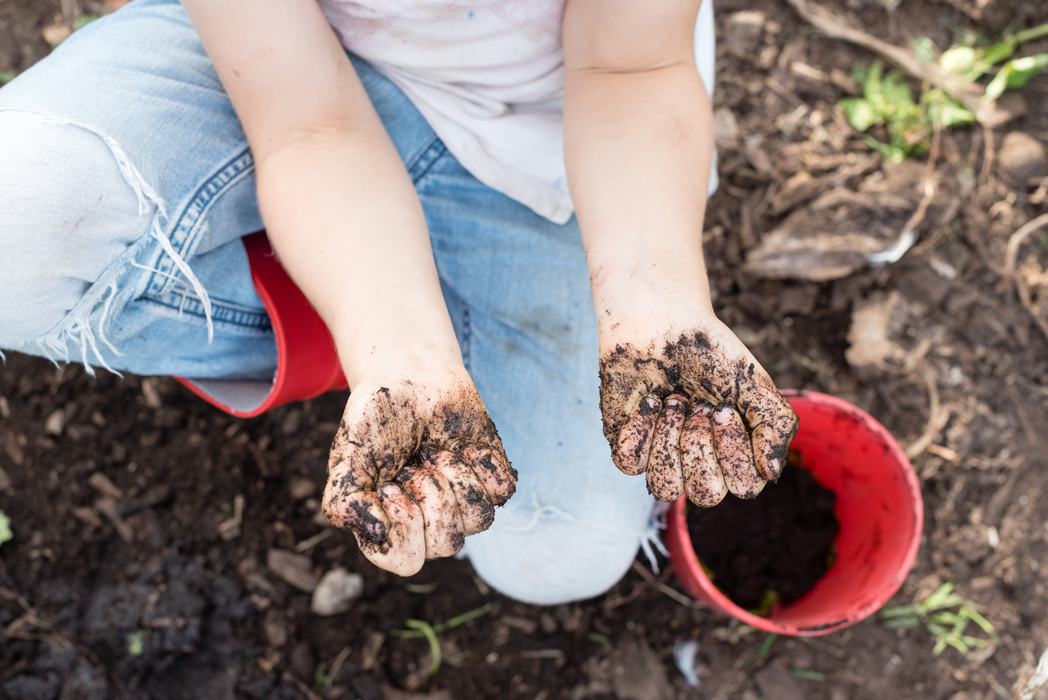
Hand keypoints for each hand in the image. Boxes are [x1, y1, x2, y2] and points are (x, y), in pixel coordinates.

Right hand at [322, 368, 515, 575]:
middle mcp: (429, 525)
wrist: (412, 377)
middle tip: (416, 462)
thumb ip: (346, 503)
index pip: (407, 560)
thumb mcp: (347, 458)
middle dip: (431, 492)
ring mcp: (463, 505)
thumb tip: (379, 533)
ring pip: (479, 519)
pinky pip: (503, 490)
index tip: (390, 484)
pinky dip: (483, 461)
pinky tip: (463, 444)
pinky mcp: (492, 481)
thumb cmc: (377, 420)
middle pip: (447, 542)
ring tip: (437, 452)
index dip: (403, 522)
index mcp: (392, 530)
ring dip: (456, 475)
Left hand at [598, 314, 796, 505]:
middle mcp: (699, 465)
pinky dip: (640, 428)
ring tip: (673, 401)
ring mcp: (662, 459)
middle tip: (698, 405)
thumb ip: (775, 427)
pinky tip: (648, 400)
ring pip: (665, 487)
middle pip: (705, 493)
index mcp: (735, 457)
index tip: (724, 406)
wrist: (663, 322)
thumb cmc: (712, 355)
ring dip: (669, 438)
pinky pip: (629, 463)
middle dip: (700, 443)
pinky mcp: (629, 445)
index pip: (743, 487)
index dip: (733, 450)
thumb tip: (770, 473)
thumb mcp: (755, 386)